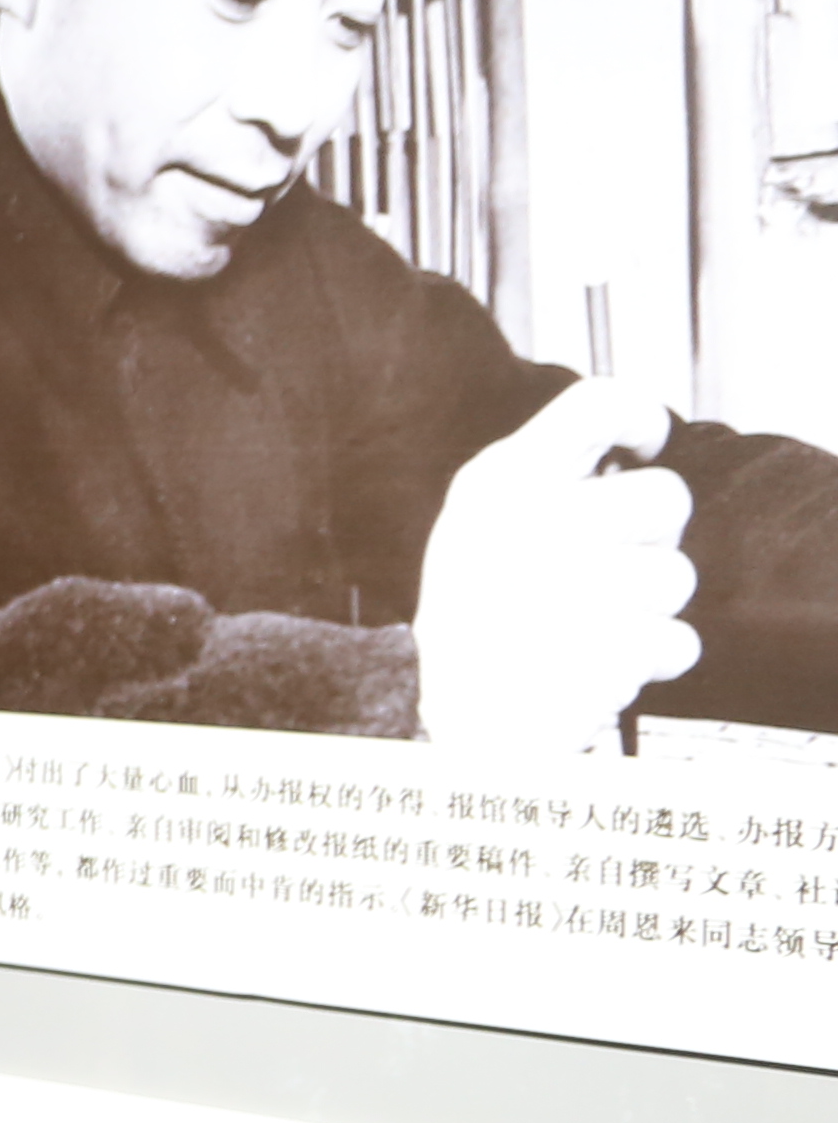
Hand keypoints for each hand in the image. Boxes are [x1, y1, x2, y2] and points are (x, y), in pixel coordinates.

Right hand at [415, 383, 698, 750]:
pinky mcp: (617, 648)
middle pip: (666, 495)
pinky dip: (652, 659)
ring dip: (649, 605)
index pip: (601, 403)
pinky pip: (680, 640)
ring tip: (596, 620)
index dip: (641, 419)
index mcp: (503, 480)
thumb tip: (626, 462)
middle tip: (608, 561)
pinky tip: (606, 663)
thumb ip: (544, 480)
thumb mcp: (476, 524)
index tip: (642, 448)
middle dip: (652, 534)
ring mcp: (581, 586)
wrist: (441, 719)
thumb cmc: (469, 618)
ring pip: (677, 574)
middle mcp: (542, 521)